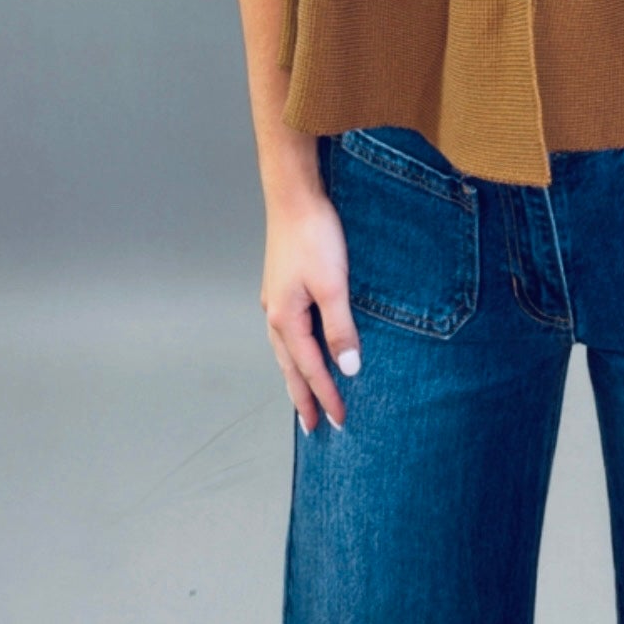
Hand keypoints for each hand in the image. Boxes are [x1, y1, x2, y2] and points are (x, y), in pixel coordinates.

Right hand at [260, 191, 361, 433]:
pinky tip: (301, 349)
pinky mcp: (283, 286)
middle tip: (314, 427)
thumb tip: (347, 369)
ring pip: (285, 351)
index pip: (309, 369)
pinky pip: (288, 333)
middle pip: (290, 367)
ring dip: (296, 377)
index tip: (340, 422)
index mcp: (286, 319)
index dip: (326, 396)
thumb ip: (340, 329)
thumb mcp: (333, 285)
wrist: (294, 197)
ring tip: (304, 398)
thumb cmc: (314, 237)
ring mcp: (276, 299)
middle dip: (303, 398)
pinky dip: (295, 352)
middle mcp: (275, 314)